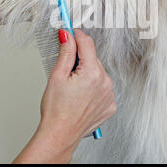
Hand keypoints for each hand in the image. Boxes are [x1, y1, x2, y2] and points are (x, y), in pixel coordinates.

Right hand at [14, 29, 115, 162]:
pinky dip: (93, 88)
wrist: (60, 135)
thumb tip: (67, 35)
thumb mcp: (57, 75)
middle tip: (65, 68)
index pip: (87, 43)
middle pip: (93, 58)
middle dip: (80, 58)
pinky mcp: (110, 105)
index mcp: (92, 73)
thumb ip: (65, 52)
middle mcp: (105, 83)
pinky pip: (103, 88)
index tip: (70, 31)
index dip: (76, 35)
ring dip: (87, 73)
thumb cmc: (56, 110)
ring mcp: (110, 95)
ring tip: (72, 87)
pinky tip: (81, 96)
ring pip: (98, 73)